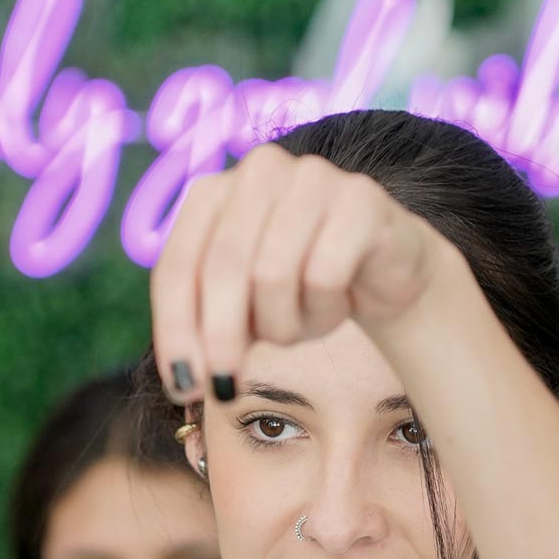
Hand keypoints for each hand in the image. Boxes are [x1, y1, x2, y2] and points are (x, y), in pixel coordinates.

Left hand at [151, 143, 451, 399]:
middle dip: (220, 337)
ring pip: (272, 275)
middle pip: (221, 267)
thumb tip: (189, 378)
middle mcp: (258, 171)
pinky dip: (324, 309)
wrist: (385, 270)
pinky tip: (339, 303)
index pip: (176, 265)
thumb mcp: (244, 311)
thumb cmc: (302, 286)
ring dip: (284, 324)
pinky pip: (324, 275)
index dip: (173, 330)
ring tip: (301, 325)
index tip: (182, 387)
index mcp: (212, 192)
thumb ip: (209, 331)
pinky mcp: (360, 198)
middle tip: (227, 387)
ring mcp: (311, 177)